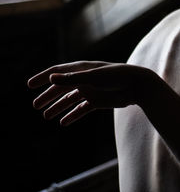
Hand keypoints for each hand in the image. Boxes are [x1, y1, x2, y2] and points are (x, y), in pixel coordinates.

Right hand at [27, 61, 154, 125]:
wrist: (137, 86)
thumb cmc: (117, 76)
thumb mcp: (93, 77)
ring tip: (46, 116)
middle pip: (61, 88)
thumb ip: (72, 78)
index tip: (29, 85)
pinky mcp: (98, 101)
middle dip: (48, 96)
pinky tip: (63, 122)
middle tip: (36, 106)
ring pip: (70, 100)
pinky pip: (81, 109)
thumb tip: (51, 78)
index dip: (43, 77)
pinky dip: (72, 115)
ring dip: (58, 107)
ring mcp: (91, 91)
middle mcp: (84, 79)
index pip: (57, 72)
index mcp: (81, 69)